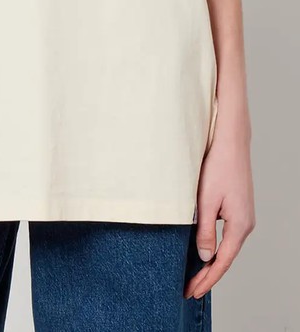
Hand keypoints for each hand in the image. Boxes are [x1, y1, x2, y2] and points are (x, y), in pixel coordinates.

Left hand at [185, 127, 254, 298]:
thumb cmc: (218, 167)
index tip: (192, 292)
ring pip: (225, 246)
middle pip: (225, 258)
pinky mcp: (237, 208)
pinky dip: (214, 246)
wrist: (230, 142)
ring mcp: (243, 216)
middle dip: (207, 275)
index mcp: (239, 225)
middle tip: (189, 289)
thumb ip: (205, 230)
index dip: (206, 279)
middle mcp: (245, 224)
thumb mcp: (206, 200)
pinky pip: (226, 234)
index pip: (221, 262)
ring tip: (193, 275)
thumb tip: (205, 257)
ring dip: (210, 261)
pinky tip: (202, 249)